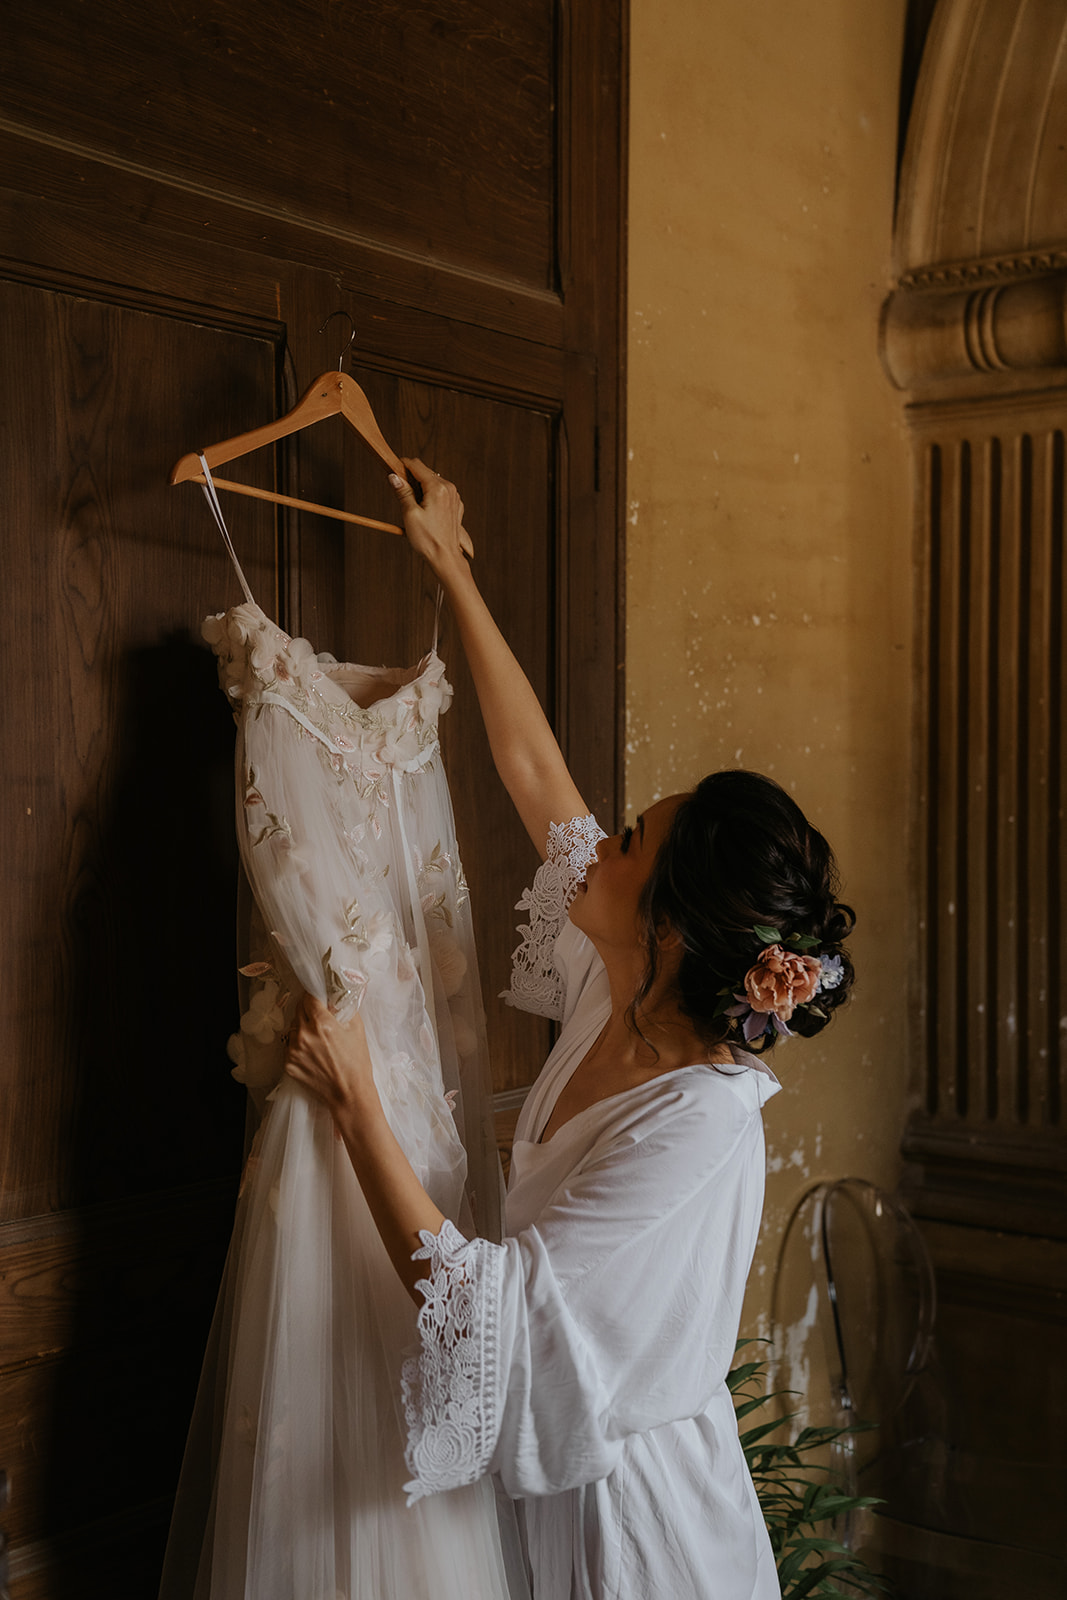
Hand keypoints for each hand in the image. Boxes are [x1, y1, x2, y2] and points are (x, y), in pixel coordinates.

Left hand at [284, 993, 378, 1118]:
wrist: (348, 1093)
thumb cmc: (356, 1063)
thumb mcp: (357, 1029)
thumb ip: (344, 1008)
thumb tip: (335, 997)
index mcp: (322, 1023)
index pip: (309, 998)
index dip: (313, 995)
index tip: (316, 996)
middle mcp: (304, 1034)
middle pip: (298, 1010)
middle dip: (307, 1009)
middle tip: (318, 1015)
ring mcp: (293, 1050)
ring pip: (293, 1028)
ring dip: (302, 1027)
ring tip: (316, 1038)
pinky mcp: (288, 1064)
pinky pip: (289, 1046)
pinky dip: (298, 1045)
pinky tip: (311, 1052)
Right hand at [388, 457, 474, 567]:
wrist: (446, 557)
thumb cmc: (428, 539)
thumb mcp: (410, 514)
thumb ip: (403, 492)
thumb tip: (394, 476)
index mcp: (437, 488)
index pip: (417, 465)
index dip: (402, 465)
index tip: (393, 470)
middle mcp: (449, 488)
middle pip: (425, 472)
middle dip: (411, 478)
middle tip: (400, 492)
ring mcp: (454, 496)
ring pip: (433, 482)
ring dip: (421, 487)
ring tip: (413, 505)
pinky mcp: (455, 505)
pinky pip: (440, 493)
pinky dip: (430, 495)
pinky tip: (425, 510)